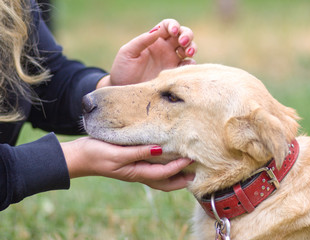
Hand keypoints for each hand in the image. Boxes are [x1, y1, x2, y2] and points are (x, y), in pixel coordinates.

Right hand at [61, 137, 194, 190]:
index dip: (179, 167)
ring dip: (174, 174)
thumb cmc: (97, 154)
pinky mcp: (131, 163)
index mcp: (137, 172)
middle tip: (196, 172)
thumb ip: (139, 152)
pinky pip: (152, 168)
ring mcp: (135, 169)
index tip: (191, 158)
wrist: (79, 157)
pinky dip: (163, 166)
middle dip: (181, 179)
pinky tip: (165, 157)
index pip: (164, 173)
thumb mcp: (118, 154)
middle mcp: (139, 173)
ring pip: (159, 176)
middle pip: (165, 182)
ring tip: (186, 167)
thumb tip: (161, 149)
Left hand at [97, 19, 196, 87]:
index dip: (173, 25)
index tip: (172, 32)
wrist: (123, 91)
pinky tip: (187, 66)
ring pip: (188, 49)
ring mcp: (171, 62)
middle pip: (183, 35)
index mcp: (154, 40)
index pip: (168, 26)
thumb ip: (142, 40)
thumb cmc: (122, 69)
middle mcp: (165, 49)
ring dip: (192, 48)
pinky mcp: (174, 75)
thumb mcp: (128, 52)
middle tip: (183, 43)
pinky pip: (187, 67)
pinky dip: (191, 65)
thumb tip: (158, 30)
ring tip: (189, 53)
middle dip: (187, 35)